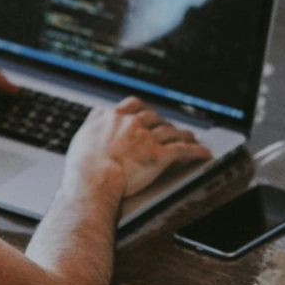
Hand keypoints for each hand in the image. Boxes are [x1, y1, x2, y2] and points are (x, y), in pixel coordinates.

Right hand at [64, 97, 211, 198]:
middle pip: (154, 117)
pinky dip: (195, 150)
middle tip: (169, 127)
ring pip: (170, 131)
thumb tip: (96, 115)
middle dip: (163, 122)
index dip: (142, 108)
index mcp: (113, 117)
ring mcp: (147, 138)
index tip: (146, 111)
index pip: (132, 105)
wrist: (94, 180)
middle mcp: (131, 123)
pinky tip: (203, 152)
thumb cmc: (83, 166)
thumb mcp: (82, 136)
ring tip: (190, 136)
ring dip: (182, 133)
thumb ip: (92, 123)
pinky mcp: (159, 155)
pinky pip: (182, 150)